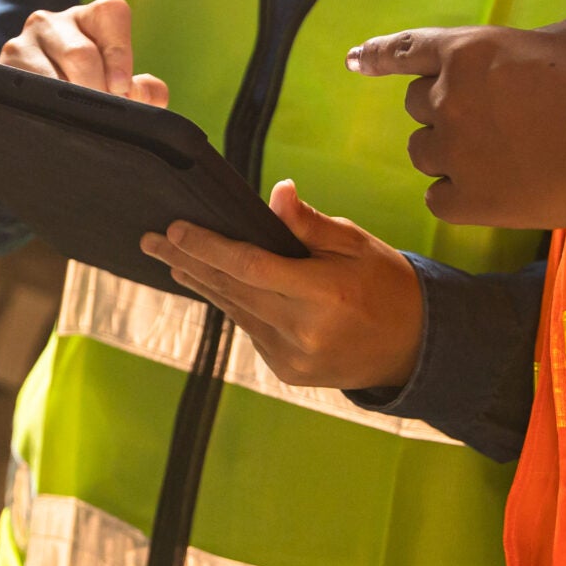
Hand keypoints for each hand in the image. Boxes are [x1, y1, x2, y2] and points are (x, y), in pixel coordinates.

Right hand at [0, 0, 168, 105]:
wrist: (37, 106)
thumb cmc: (88, 90)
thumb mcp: (119, 86)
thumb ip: (145, 90)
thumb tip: (149, 93)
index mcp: (90, 17)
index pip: (112, 12)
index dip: (120, 52)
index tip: (123, 86)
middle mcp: (53, 21)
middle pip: (82, 53)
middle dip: (97, 89)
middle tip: (103, 112)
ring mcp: (24, 41)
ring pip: (53, 75)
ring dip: (71, 103)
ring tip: (78, 118)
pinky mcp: (4, 65)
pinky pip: (28, 88)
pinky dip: (46, 108)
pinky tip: (54, 116)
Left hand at [141, 181, 424, 391]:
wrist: (414, 348)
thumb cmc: (387, 285)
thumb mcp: (357, 244)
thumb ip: (310, 224)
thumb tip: (277, 193)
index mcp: (324, 294)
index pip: (251, 266)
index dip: (209, 246)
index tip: (177, 228)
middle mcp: (304, 331)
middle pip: (231, 289)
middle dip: (188, 261)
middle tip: (150, 239)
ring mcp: (293, 358)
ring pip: (234, 311)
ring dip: (201, 282)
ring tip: (168, 258)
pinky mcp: (287, 372)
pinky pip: (250, 329)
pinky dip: (230, 303)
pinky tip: (209, 283)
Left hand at [350, 16, 565, 329]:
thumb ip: (531, 43)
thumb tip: (536, 52)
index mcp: (469, 51)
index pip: (405, 50)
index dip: (377, 56)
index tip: (355, 61)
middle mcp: (450, 100)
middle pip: (418, 107)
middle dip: (444, 111)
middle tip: (487, 121)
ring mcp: (457, 154)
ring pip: (424, 154)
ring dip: (448, 153)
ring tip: (496, 157)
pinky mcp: (472, 203)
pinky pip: (439, 199)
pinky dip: (457, 196)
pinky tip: (489, 192)